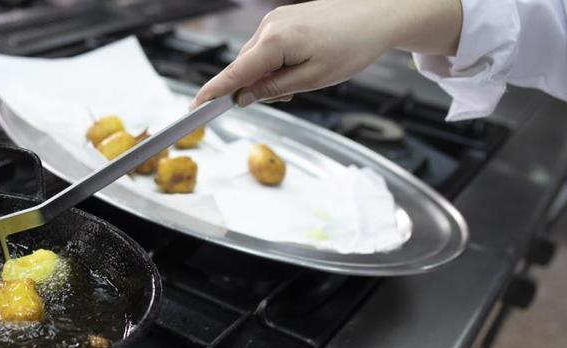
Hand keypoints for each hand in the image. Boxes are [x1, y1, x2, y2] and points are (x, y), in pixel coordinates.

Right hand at [191, 0, 461, 107]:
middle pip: (244, 69)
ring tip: (303, 80)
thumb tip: (243, 97)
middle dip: (256, 89)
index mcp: (275, 41)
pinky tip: (300, 66)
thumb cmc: (352, 45)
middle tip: (288, 98)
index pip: (234, 73)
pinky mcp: (282, 19)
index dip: (212, 94)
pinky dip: (276, 65)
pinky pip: (267, 49)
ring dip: (269, 78)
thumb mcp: (312, 79)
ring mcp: (274, 20)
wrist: (378, 14)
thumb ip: (273, 89)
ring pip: (256, 61)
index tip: (194, 109)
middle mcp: (268, 26)